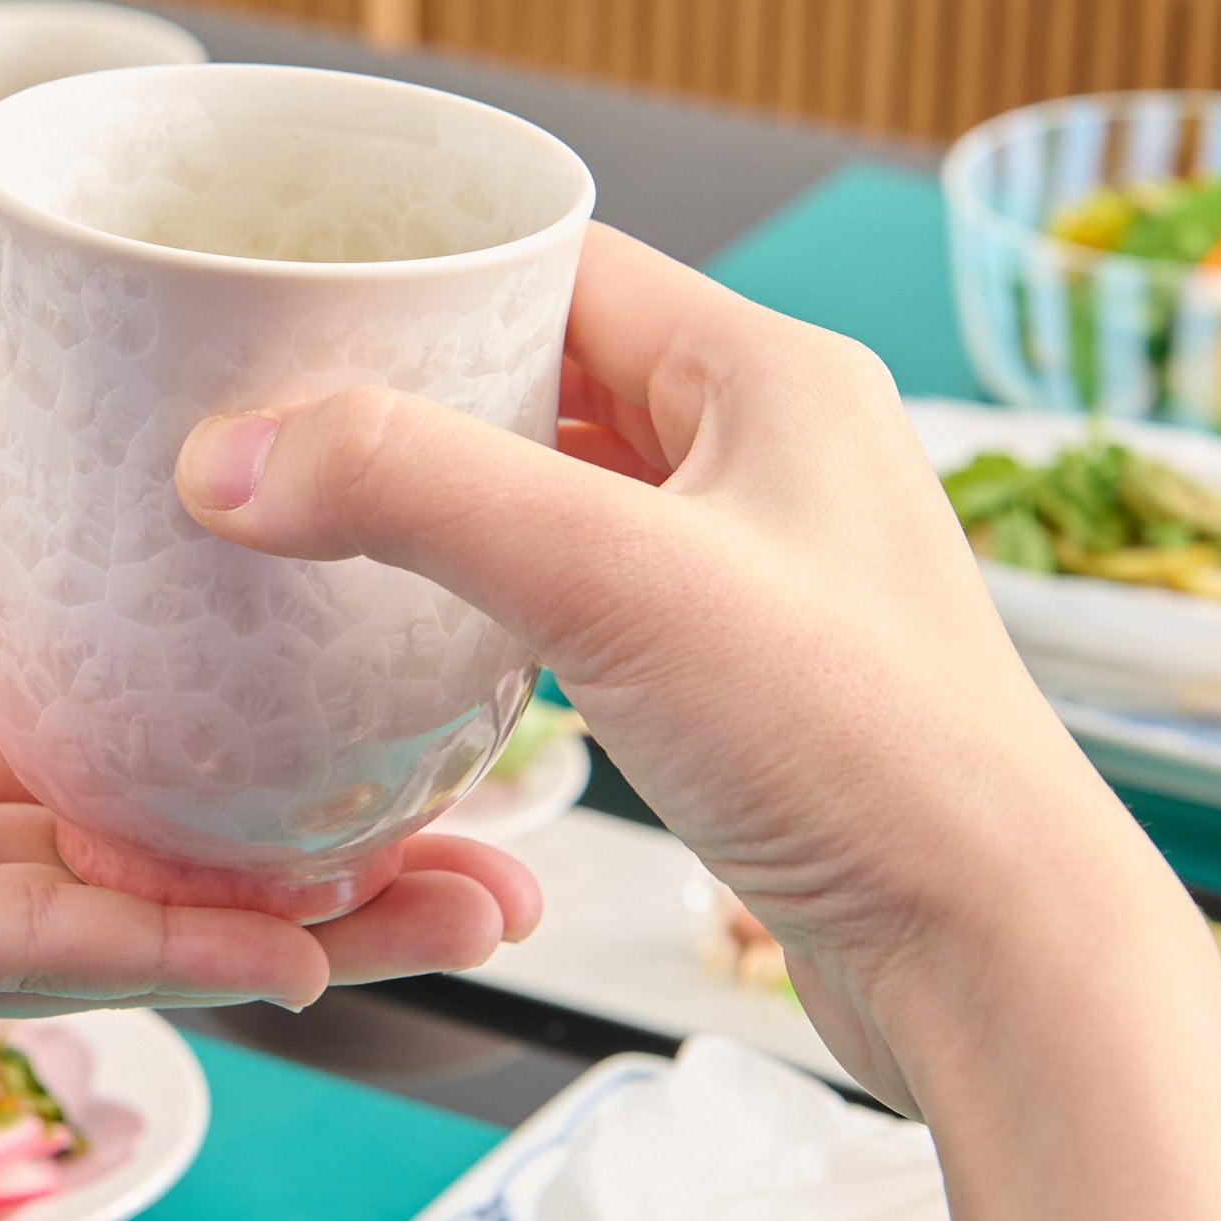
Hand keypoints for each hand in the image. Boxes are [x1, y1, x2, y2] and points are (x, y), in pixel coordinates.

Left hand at [0, 400, 535, 1121]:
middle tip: (486, 841)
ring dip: (302, 911)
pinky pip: (34, 948)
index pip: (77, 764)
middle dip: (314, 854)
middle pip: (145, 851)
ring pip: (129, 912)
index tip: (340, 721)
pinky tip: (305, 933)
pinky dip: (175, 945)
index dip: (211, 750)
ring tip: (467, 898)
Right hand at [174, 224, 1197, 1114]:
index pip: (569, 262)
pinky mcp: (740, 663)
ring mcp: (757, 559)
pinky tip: (426, 620)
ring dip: (457, 491)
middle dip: (423, 385)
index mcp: (769, 374)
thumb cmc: (859, 748)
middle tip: (286, 408)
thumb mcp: (615, 580)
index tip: (305, 296)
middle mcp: (771, 448)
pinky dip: (502, 584)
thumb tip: (234, 457)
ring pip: (569, 482)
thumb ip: (416, 491)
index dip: (434, 269)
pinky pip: (590, 581)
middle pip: (559, 369)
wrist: (986, 958)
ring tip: (328, 506)